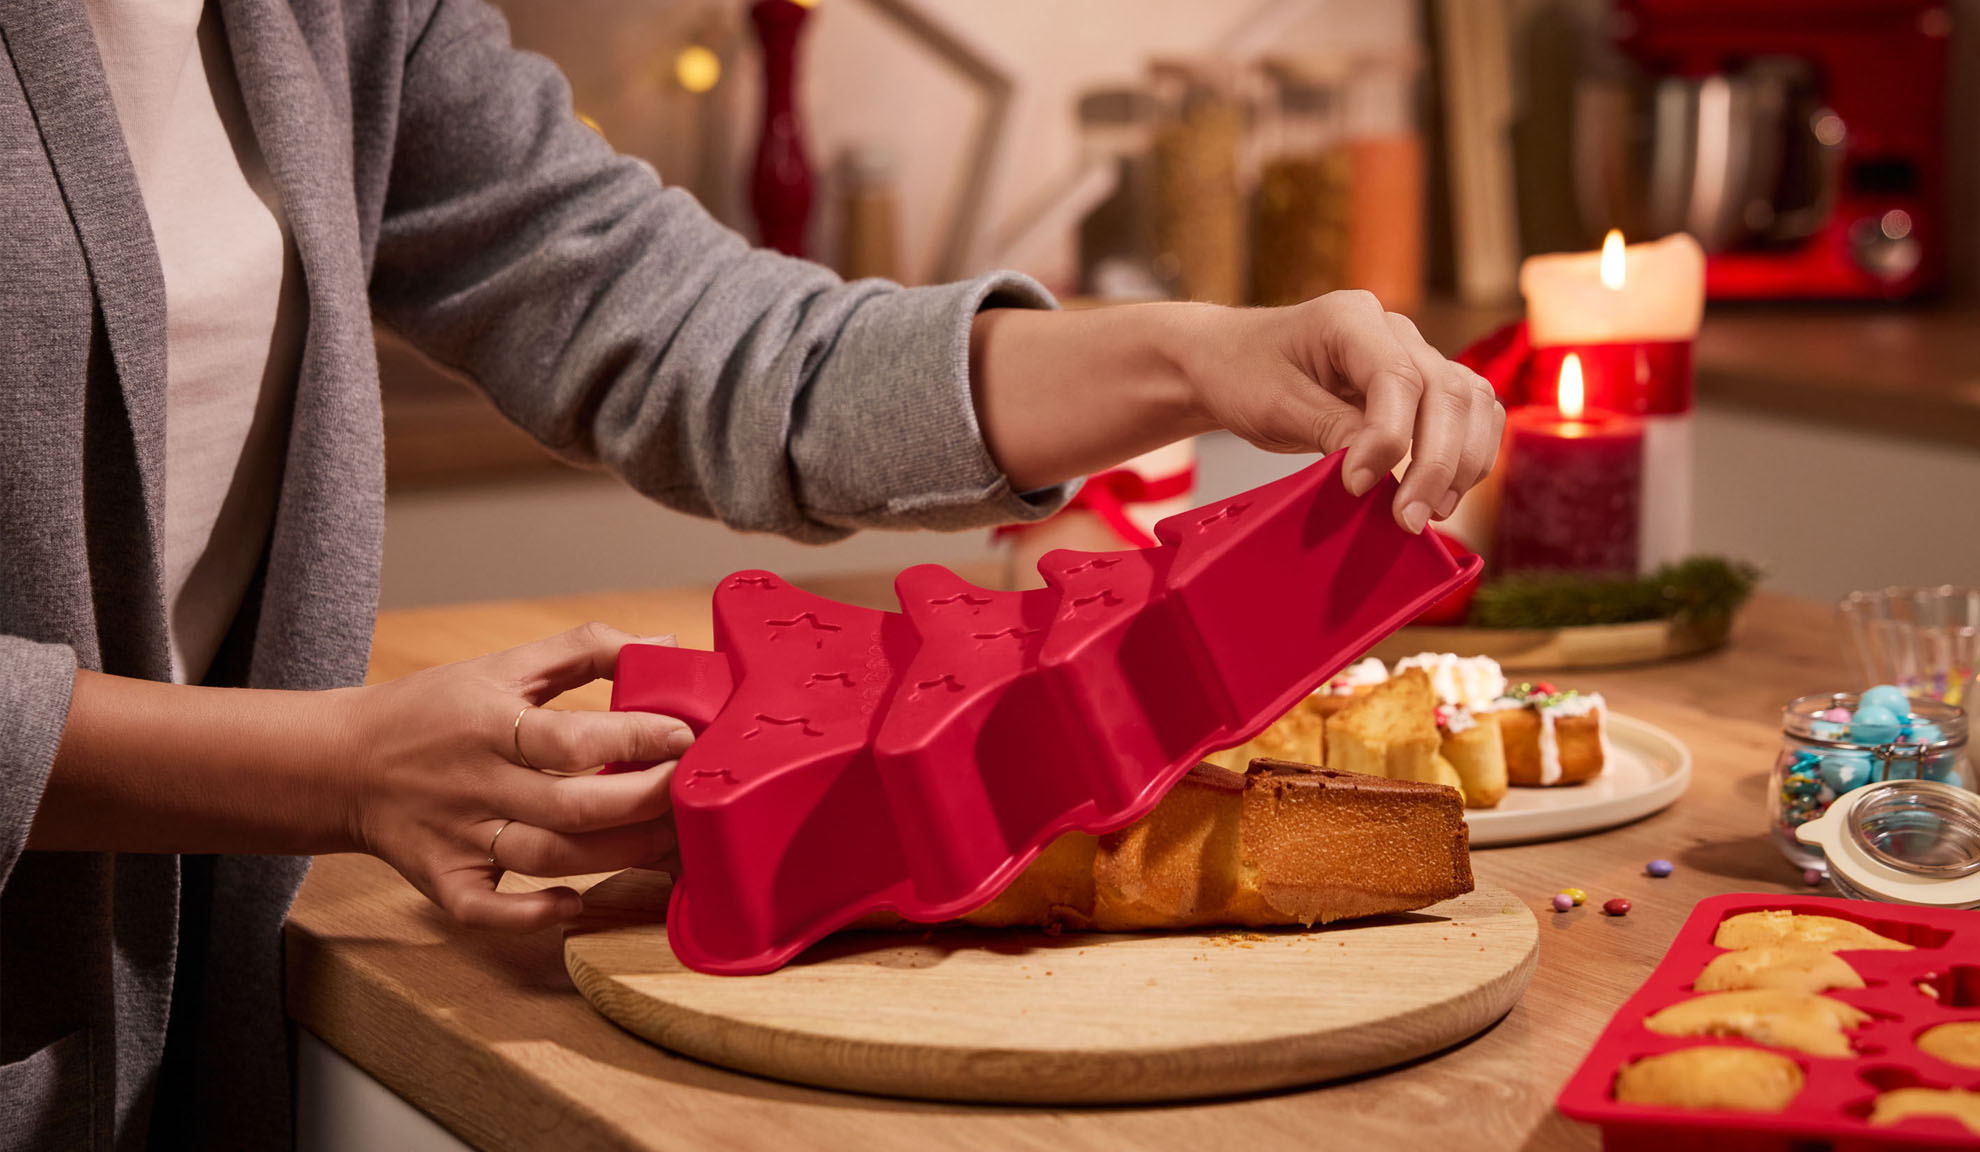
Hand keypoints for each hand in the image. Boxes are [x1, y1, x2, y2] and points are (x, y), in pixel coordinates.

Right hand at [344, 623, 692, 931]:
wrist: (338, 762)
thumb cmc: (434, 710)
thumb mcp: (502, 664)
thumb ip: (584, 650)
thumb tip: (666, 646)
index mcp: (490, 724)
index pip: (572, 738)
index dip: (637, 738)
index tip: (687, 736)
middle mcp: (475, 784)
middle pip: (572, 807)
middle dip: (643, 803)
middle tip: (692, 793)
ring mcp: (458, 838)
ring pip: (546, 859)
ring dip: (615, 857)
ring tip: (668, 842)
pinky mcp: (442, 881)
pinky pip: (489, 911)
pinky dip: (533, 913)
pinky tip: (574, 902)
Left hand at [1178, 292, 1505, 532]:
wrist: (1229, 363)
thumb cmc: (1243, 374)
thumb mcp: (1273, 404)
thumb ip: (1329, 428)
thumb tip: (1379, 468)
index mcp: (1352, 318)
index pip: (1398, 377)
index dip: (1388, 439)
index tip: (1359, 486)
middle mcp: (1394, 331)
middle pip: (1447, 391)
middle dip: (1436, 463)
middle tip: (1408, 519)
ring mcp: (1414, 355)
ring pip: (1471, 402)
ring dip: (1463, 462)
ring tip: (1431, 512)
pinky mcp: (1420, 387)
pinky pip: (1468, 414)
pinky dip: (1468, 454)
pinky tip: (1444, 493)